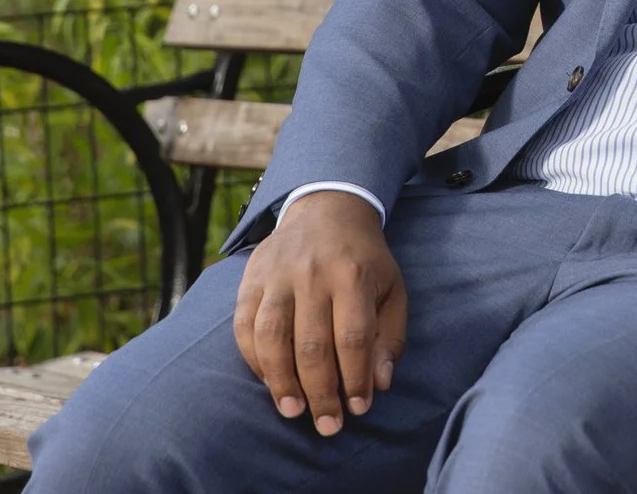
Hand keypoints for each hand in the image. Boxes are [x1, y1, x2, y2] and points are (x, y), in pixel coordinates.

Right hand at [233, 190, 405, 435]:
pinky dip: (254, 360)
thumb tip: (379, 383)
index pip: (353, 337)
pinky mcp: (251, 280)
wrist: (327, 210)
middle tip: (327, 425)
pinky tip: (270, 382)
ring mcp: (277, 276)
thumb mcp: (392, 288)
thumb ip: (390, 335)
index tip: (359, 408)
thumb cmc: (364, 260)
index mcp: (354, 275)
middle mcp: (313, 275)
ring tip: (294, 411)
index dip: (355, 378)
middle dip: (321, 392)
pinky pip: (244, 327)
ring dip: (281, 382)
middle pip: (312, 344)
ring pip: (272, 338)